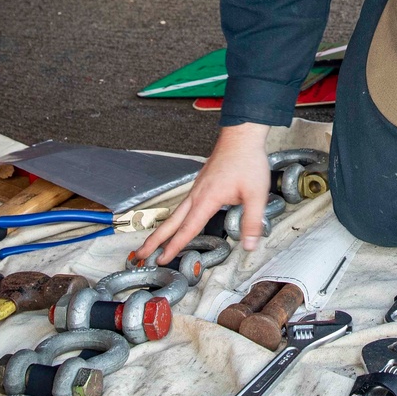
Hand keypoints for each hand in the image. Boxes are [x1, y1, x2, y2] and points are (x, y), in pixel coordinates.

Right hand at [133, 123, 271, 263]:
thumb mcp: (256, 194)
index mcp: (207, 199)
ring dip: (162, 230)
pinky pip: (183, 205)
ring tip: (151, 244)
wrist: (241, 137)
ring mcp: (196, 189)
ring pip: (175, 213)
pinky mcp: (200, 184)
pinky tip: (175, 223)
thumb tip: (250, 244)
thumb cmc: (247, 161)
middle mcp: (196, 194)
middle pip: (171, 222)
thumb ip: (252, 221)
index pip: (187, 228)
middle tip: (140, 255)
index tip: (161, 259)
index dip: (174, 246)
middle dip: (154, 240)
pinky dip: (174, 218)